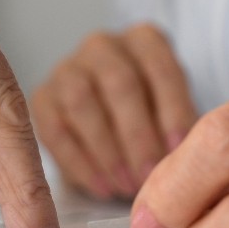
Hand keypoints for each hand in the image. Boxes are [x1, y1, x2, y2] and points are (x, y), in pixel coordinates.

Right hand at [32, 23, 198, 198]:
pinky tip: (102, 187)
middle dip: (137, 135)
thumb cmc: (153, 117)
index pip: (160, 67)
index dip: (172, 111)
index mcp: (144, 39)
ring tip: (127, 186)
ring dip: (107, 150)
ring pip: (82, 101)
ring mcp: (68, 68)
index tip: (180, 152)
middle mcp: (102, 45)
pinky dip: (80, 163)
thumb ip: (181, 128)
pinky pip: (55, 128)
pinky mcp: (42, 98)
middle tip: (150, 177)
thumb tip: (186, 160)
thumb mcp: (174, 113)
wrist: (110, 122)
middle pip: (119, 82)